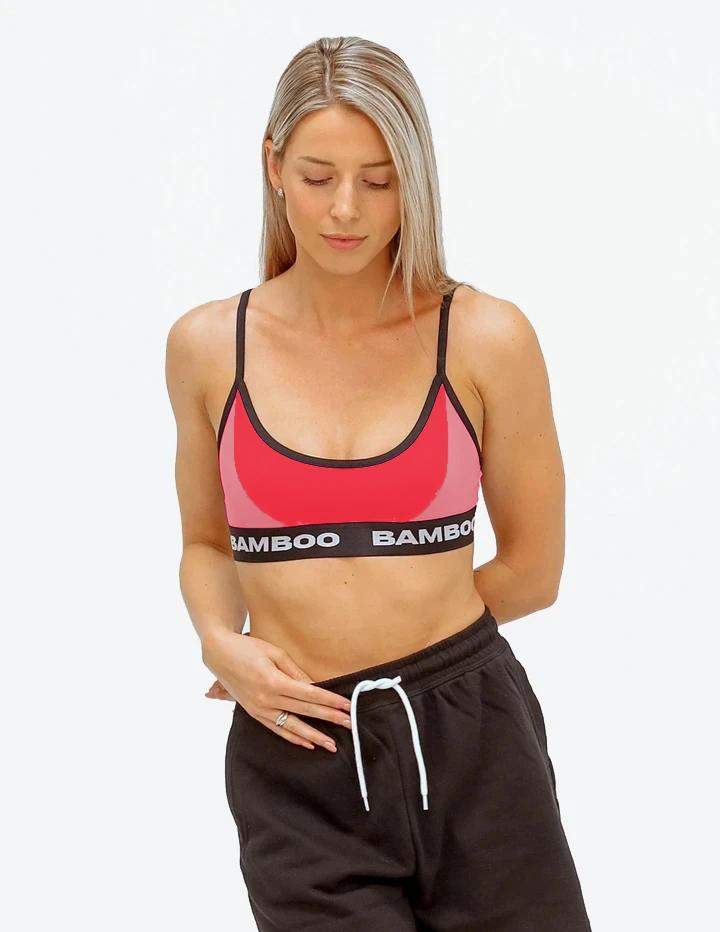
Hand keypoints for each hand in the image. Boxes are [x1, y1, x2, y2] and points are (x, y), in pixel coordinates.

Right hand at [202, 630, 352, 751]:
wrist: (218, 653)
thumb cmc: (248, 647)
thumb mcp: (274, 653)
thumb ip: (295, 671)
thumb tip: (315, 686)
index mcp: (273, 681)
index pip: (309, 694)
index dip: (330, 701)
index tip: (346, 706)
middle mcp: (267, 698)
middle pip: (304, 711)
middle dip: (329, 718)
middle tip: (349, 724)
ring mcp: (259, 708)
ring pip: (291, 727)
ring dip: (313, 736)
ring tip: (331, 745)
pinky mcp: (254, 713)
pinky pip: (276, 729)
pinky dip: (292, 738)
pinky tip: (307, 743)